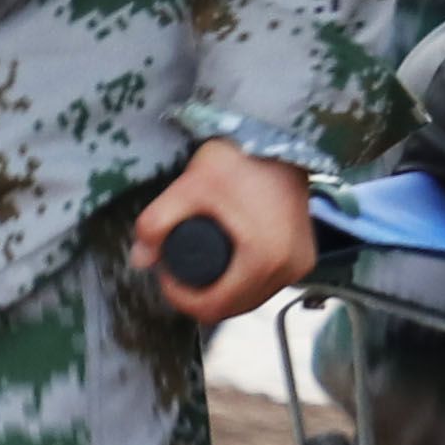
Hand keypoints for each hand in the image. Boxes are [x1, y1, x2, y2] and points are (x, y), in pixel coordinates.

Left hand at [133, 141, 317, 323]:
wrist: (280, 137)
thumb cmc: (239, 159)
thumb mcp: (190, 186)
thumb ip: (157, 221)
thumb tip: (139, 260)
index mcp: (263, 259)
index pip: (214, 306)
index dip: (181, 298)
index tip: (166, 273)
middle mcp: (288, 269)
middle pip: (232, 308)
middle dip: (199, 297)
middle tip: (177, 270)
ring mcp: (300, 265)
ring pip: (251, 299)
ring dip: (223, 293)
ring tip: (198, 269)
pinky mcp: (304, 258)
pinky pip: (267, 285)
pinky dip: (244, 284)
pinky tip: (226, 271)